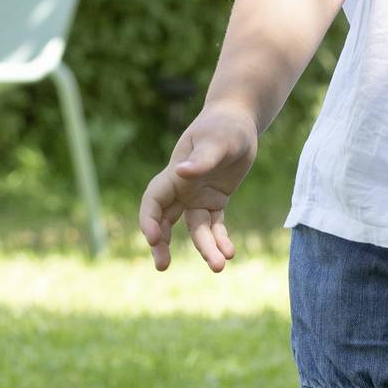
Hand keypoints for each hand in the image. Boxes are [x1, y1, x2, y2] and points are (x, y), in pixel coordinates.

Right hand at [140, 105, 258, 271]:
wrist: (238, 121)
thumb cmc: (224, 126)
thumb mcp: (217, 140)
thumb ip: (201, 158)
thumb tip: (181, 171)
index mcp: (174, 175)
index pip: (153, 202)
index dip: (149, 221)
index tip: (154, 239)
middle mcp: (182, 189)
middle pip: (164, 221)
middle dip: (161, 244)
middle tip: (162, 266)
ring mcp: (197, 197)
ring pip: (195, 229)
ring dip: (205, 248)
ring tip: (219, 267)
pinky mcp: (215, 201)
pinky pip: (215, 225)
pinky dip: (221, 239)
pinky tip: (230, 252)